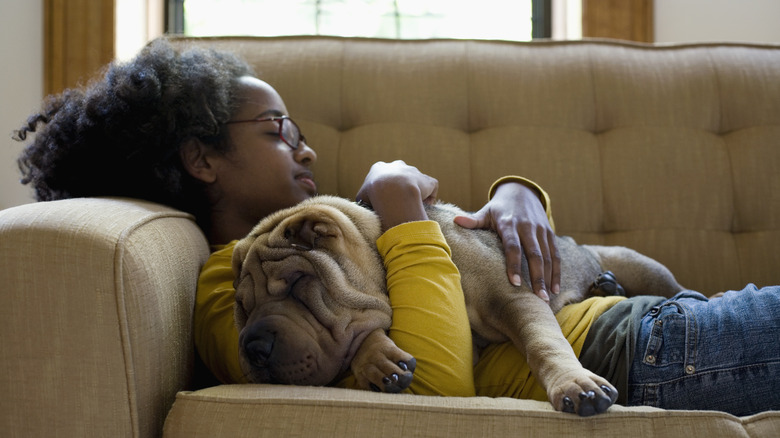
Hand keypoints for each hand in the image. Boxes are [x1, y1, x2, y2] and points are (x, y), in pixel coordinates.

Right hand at [355, 160, 437, 230]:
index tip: (383, 199)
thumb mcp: (361, 197)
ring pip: (415, 181)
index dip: (382, 187)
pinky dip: (429, 197)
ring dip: (415, 193)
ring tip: (411, 206)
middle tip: (397, 202)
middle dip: (400, 186)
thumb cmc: (374, 194)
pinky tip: (424, 206)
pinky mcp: (427, 180)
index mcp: (380, 167)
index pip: (381, 175)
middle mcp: (398, 165)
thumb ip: (364, 198)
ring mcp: (414, 171)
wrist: (393, 191)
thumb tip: (365, 205)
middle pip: (399, 175)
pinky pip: (431, 188)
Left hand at [453, 182, 559, 300]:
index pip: (513, 246)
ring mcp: (541, 231)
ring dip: (548, 278)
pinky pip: (556, 255)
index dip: (514, 265)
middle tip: (538, 299)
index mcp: (510, 223)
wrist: (522, 192)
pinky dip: (556, 272)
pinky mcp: (550, 234)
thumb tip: (456, 220)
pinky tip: (554, 289)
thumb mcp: (486, 211)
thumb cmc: (500, 208)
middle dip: (537, 277)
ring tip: (545, 298)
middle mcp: (528, 227)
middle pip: (535, 254)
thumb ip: (473, 220)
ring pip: (548, 257)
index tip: (515, 283)